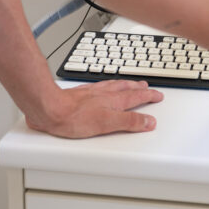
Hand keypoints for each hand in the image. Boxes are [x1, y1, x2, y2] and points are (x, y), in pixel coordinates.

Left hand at [25, 80, 163, 137]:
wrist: (50, 109)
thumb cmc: (74, 117)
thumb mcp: (107, 124)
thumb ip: (129, 122)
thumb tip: (149, 121)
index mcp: (114, 101)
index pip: (136, 97)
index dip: (149, 97)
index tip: (158, 96)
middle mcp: (105, 94)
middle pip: (127, 89)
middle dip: (139, 89)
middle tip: (147, 88)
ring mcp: (93, 93)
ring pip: (114, 86)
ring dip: (126, 85)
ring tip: (131, 84)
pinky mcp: (81, 94)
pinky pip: (101, 86)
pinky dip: (108, 85)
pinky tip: (104, 88)